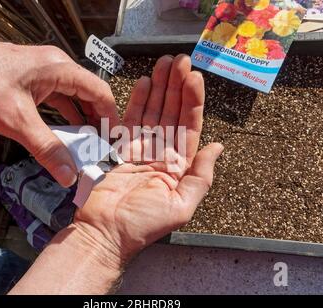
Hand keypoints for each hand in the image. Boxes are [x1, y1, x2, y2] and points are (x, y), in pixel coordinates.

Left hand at [0, 23, 118, 186]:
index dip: (111, 117)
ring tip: (85, 144)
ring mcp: (41, 72)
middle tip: (101, 146)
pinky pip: (55, 99)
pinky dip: (62, 116)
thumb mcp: (16, 120)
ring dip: (79, 120)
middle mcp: (54, 67)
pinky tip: (61, 133)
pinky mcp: (29, 80)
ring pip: (71, 98)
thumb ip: (46, 148)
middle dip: (96, 121)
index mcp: (59, 69)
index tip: (115, 138)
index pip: (99, 92)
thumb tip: (67, 173)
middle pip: (88, 95)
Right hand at [73, 54, 223, 264]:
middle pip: (172, 113)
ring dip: (159, 87)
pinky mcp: (121, 148)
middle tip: (179, 60)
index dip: (192, 101)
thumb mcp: (181, 206)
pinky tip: (144, 83)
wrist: (105, 232)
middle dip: (176, 86)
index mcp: (179, 166)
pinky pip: (131, 119)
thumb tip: (217, 147)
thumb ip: (201, 177)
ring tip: (164, 64)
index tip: (194, 77)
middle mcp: (162, 154)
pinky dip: (137, 100)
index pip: (189, 126)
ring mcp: (141, 149)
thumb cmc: (142, 225)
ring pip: (153, 111)